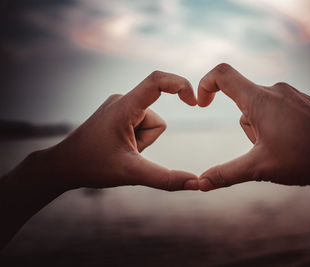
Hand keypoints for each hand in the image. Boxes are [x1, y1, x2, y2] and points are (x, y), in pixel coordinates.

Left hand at [28, 71, 198, 190]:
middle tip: (124, 153)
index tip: (194, 101)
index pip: (157, 81)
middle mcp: (122, 100)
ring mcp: (119, 107)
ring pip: (149, 125)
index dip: (180, 85)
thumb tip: (196, 183)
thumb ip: (165, 179)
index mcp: (124, 107)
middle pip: (156, 120)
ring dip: (141, 143)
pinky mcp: (117, 114)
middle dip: (147, 141)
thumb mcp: (132, 174)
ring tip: (119, 152)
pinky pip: (140, 125)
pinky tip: (117, 149)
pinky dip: (136, 140)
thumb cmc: (92, 167)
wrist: (62, 166)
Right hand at [197, 63, 309, 191]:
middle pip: (244, 103)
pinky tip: (297, 144)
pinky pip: (282, 109)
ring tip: (285, 149)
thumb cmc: (304, 159)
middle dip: (247, 128)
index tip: (202, 104)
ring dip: (264, 129)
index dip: (205, 84)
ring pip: (263, 109)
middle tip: (266, 149)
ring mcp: (294, 95)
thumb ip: (227, 174)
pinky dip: (280, 126)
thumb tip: (200, 183)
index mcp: (260, 100)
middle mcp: (277, 90)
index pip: (223, 75)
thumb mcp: (260, 168)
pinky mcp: (307, 102)